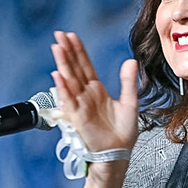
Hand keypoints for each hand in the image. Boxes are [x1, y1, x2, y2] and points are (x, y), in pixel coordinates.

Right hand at [50, 31, 138, 152]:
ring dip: (63, 64)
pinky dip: (63, 88)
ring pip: (69, 80)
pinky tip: (58, 75)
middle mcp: (86, 95)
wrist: (119, 152)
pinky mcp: (78, 117)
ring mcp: (80, 105)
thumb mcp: (130, 102)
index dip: (79, 51)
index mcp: (97, 90)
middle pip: (74, 69)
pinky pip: (68, 100)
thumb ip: (128, 81)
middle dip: (67, 52)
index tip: (71, 36)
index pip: (85, 66)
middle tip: (59, 35)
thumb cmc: (123, 132)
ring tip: (57, 48)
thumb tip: (130, 61)